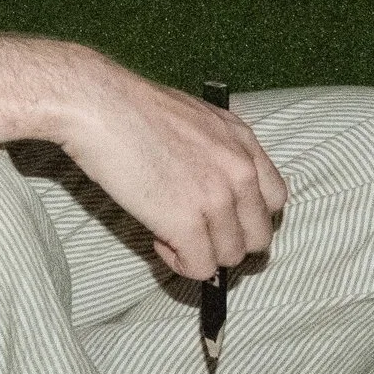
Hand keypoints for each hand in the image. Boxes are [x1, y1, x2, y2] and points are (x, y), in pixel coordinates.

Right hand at [52, 57, 288, 282]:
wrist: (99, 105)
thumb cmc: (133, 107)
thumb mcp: (196, 117)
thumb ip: (218, 151)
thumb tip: (213, 187)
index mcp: (244, 143)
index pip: (275, 200)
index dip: (247, 216)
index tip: (221, 218)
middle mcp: (240, 171)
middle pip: (258, 237)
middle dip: (226, 240)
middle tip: (193, 230)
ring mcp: (217, 199)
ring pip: (229, 257)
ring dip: (199, 252)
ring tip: (166, 229)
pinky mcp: (188, 223)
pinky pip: (201, 269)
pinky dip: (179, 262)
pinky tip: (158, 239)